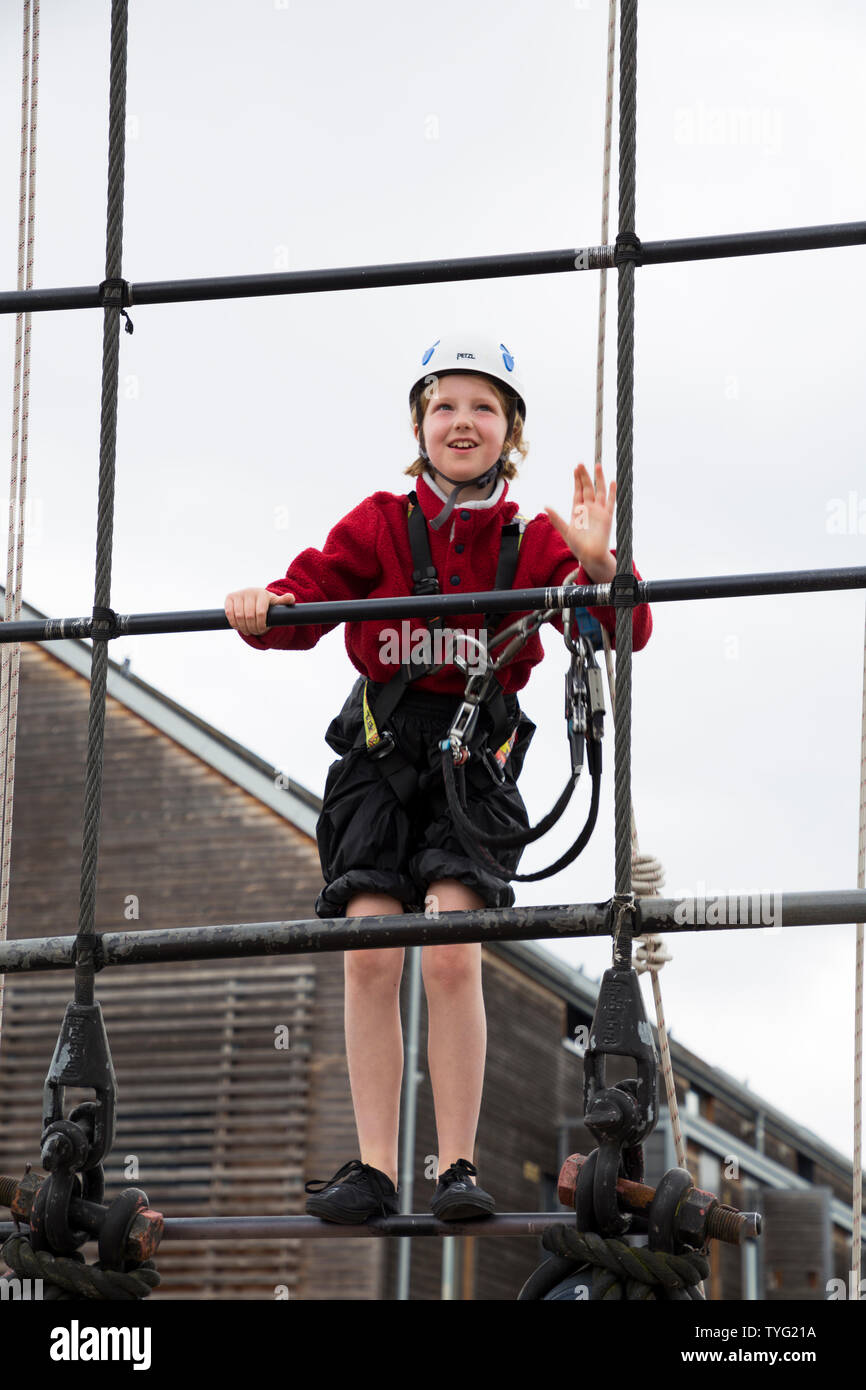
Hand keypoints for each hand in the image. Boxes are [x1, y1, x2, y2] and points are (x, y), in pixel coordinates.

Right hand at [224, 587, 294, 635]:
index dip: (261, 625)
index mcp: (262, 593)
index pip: (261, 613)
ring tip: (247, 631)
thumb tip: (291, 598)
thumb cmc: (267, 603)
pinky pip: (229, 613)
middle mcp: (250, 591)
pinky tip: (238, 626)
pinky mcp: (229, 597)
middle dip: (252, 627)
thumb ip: (284, 601)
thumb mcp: (276, 603)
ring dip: (243, 627)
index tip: (262, 630)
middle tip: (255, 632)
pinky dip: (233, 622)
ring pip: (238, 616)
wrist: (253, 598)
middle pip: (249, 616)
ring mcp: (239, 594)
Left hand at [545, 463, 616, 578]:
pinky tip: (612, 482)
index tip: (576, 468)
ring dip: (599, 479)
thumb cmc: (578, 546)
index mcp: (578, 511)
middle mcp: (589, 509)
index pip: (578, 491)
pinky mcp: (608, 517)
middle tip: (582, 463)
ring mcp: (599, 512)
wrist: (591, 557)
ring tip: (598, 465)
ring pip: (600, 491)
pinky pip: (611, 502)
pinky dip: (612, 492)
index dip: (577, 480)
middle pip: (587, 488)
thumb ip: (556, 519)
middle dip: (585, 476)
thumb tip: (546, 506)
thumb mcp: (565, 531)